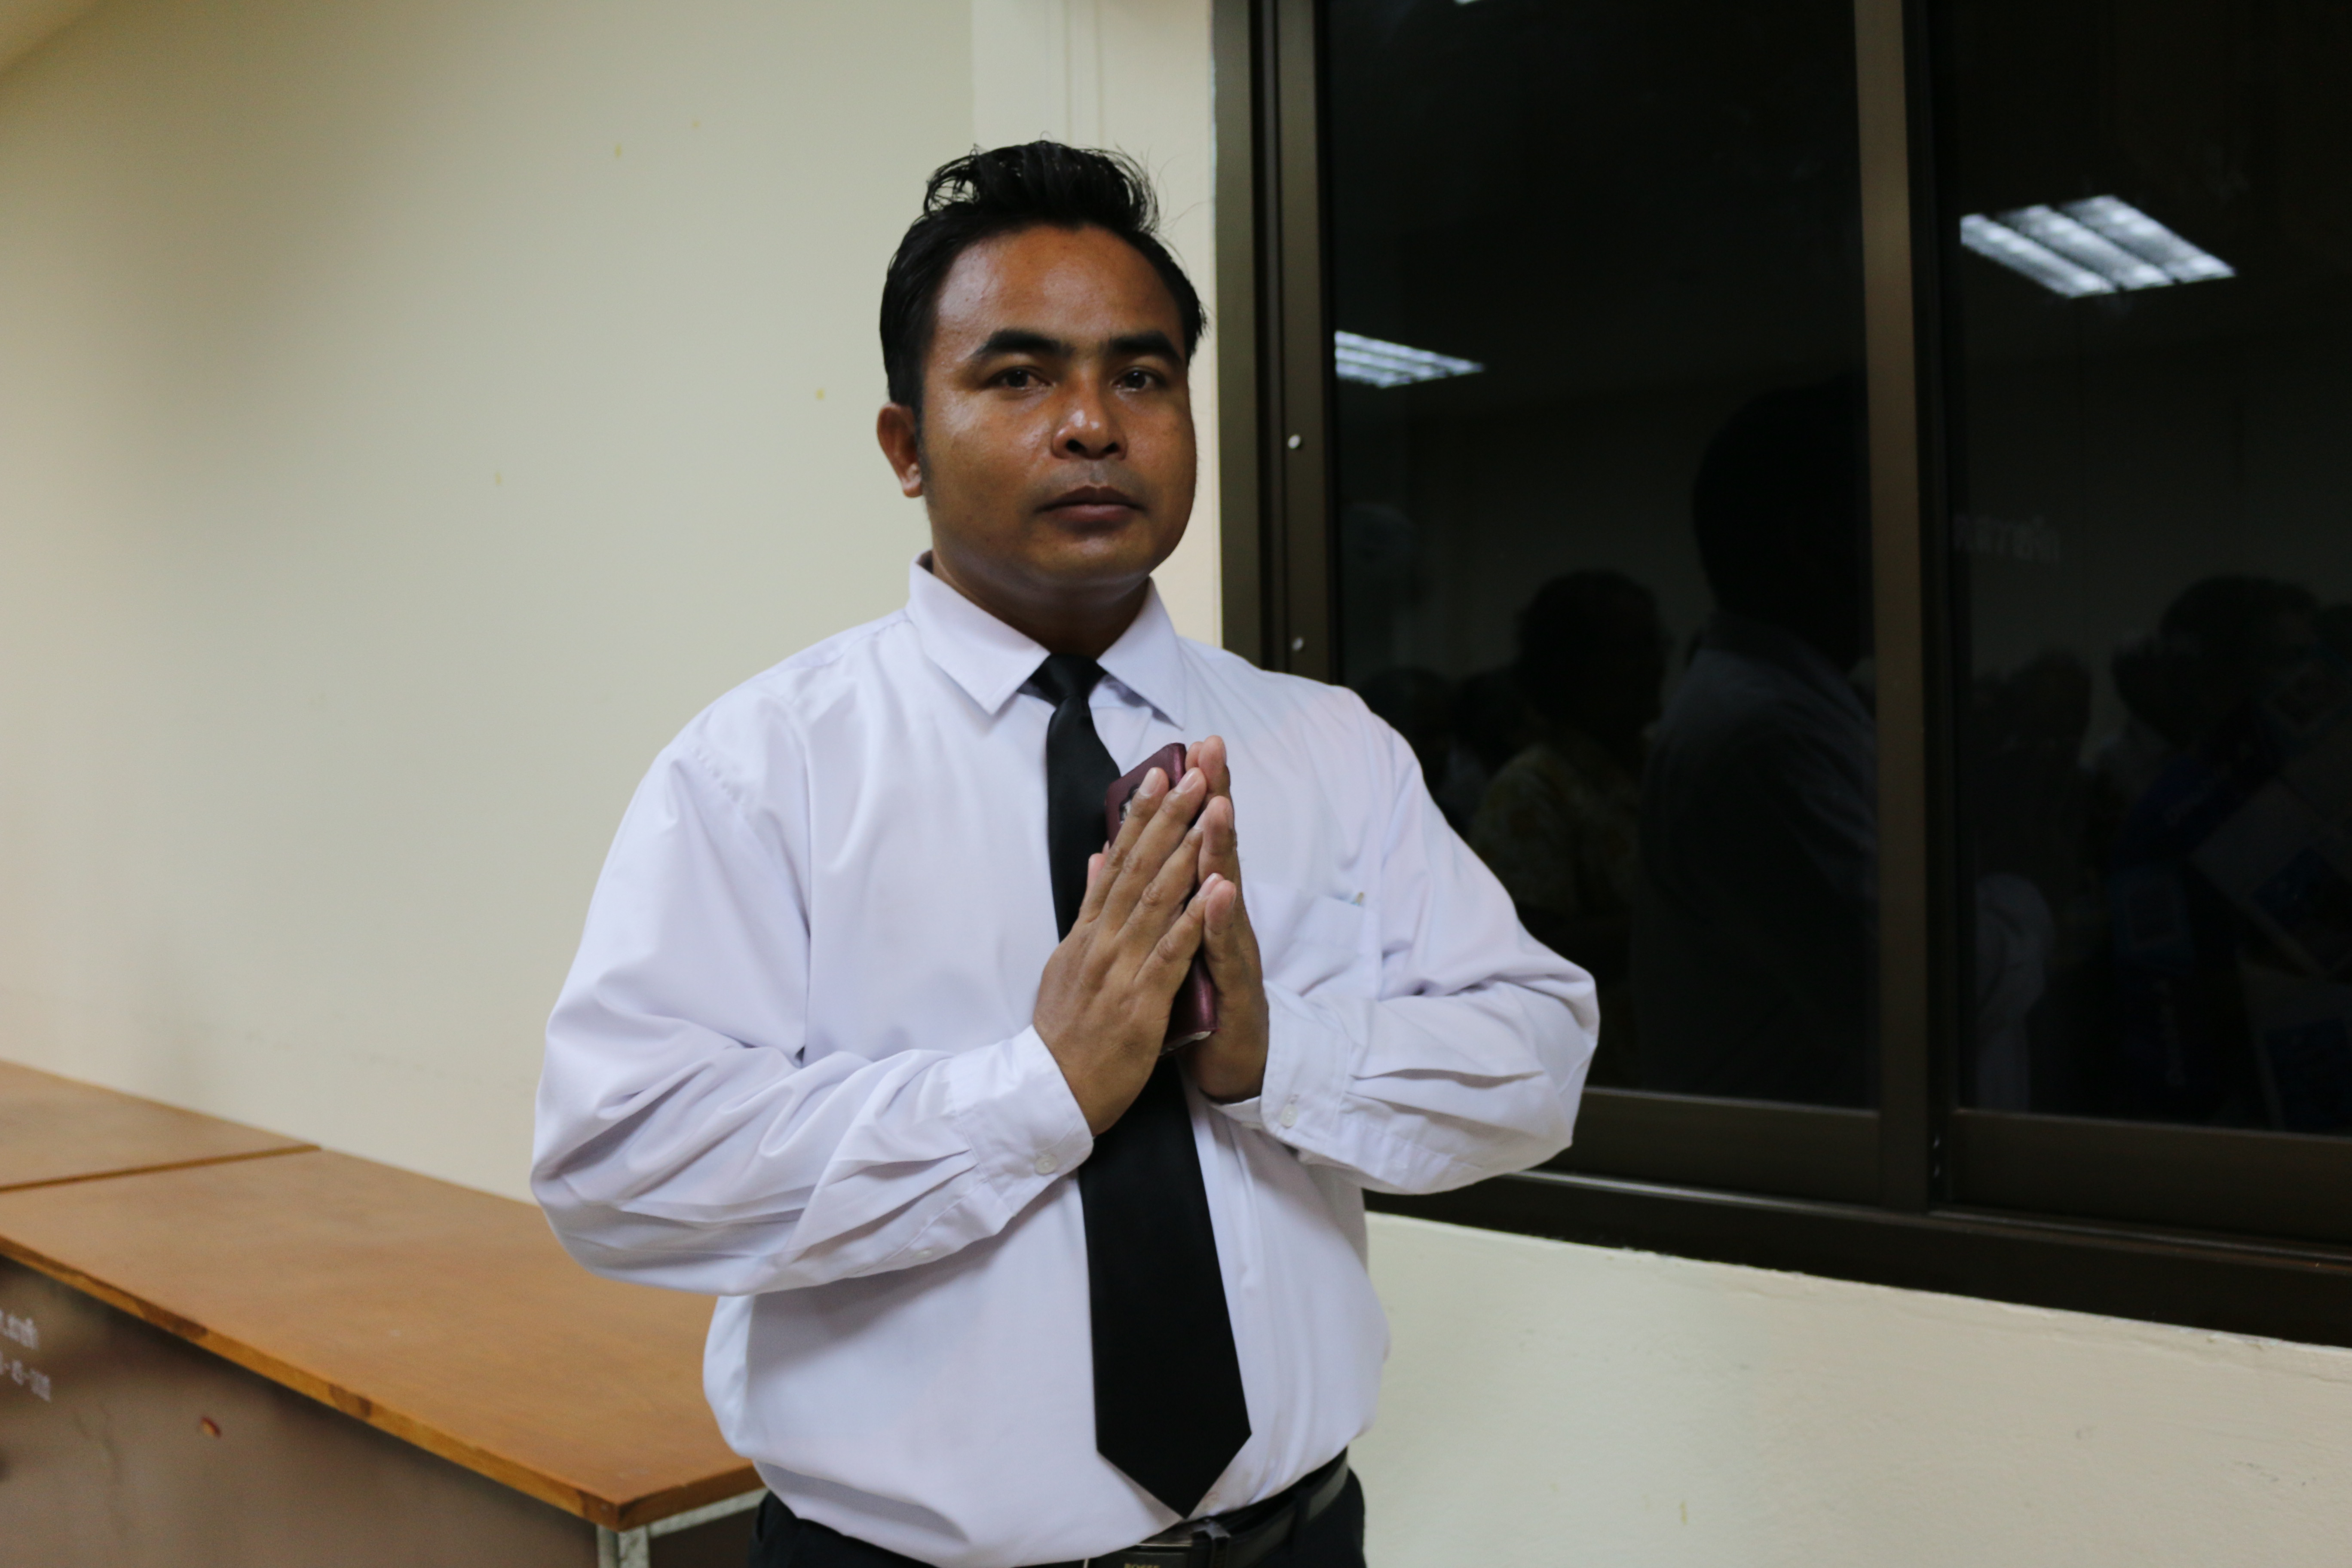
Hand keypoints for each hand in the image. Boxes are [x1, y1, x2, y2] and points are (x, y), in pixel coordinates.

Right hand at [1034, 763, 1213, 1133]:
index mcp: (1088, 931)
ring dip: (1185, 851)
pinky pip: (1170, 954)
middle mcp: (1101, 941)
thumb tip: (1095, 857)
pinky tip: (1213, 887)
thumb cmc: (1064, 1031)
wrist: (1049, 1093)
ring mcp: (1119, 969)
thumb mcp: (1067, 960)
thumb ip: (1087, 908)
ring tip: (1209, 810)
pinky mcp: (1139, 1002)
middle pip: (1137, 869)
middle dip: (1169, 819)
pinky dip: (1192, 919)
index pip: (1115, 862)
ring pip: (1156, 900)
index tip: (1160, 774)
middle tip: (1195, 774)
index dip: (1139, 817)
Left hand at [1183, 736, 1270, 1102]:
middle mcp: (1222, 920)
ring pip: (1227, 891)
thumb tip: (1121, 855)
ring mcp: (1234, 951)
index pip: (1196, 841)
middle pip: (1219, 850)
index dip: (1195, 796)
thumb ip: (1161, 899)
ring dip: (1222, 847)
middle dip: (1216, 798)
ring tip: (1217, 805)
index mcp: (1201, 907)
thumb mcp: (1177, 942)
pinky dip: (1221, 921)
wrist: (1234, 1065)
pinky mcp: (1237, 988)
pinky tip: (1221, 892)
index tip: (1191, 747)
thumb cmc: (1203, 1003)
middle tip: (1212, 751)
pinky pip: (1226, 951)